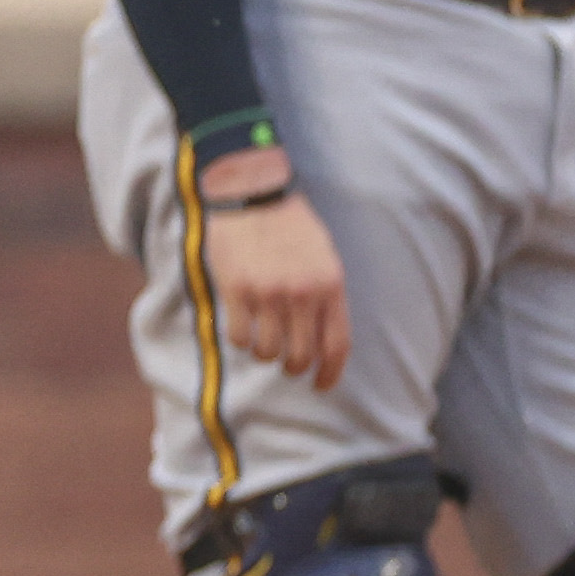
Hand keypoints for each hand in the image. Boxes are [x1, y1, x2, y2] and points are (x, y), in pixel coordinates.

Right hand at [196, 159, 351, 391]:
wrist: (253, 191)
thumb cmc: (289, 223)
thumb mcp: (323, 255)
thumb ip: (326, 294)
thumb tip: (323, 339)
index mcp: (330, 284)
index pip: (336, 345)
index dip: (329, 373)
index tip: (320, 384)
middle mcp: (303, 293)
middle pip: (301, 355)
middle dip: (293, 368)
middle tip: (286, 366)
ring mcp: (269, 293)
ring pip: (268, 351)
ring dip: (264, 354)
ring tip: (261, 343)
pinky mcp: (237, 290)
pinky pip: (240, 336)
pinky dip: (241, 341)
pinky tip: (241, 328)